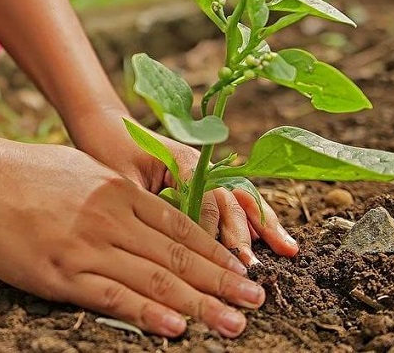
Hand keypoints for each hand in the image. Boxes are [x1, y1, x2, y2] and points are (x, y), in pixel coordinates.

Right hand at [0, 142, 265, 337]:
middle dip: (222, 281)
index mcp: (118, 191)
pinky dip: (147, 313)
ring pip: (154, 279)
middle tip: (256, 302)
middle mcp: (111, 218)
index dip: (216, 252)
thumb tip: (141, 209)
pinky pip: (111, 296)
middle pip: (178, 256)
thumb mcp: (80, 169)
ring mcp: (86, 246)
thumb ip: (115, 193)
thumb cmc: (22, 172)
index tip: (242, 271)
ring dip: (200, 303)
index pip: (180, 228)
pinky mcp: (59, 272)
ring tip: (234, 321)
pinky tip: (176, 327)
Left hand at [65, 109, 297, 265]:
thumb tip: (161, 242)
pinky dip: (255, 220)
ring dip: (263, 226)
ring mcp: (207, 173)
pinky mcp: (204, 183)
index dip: (211, 232)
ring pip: (241, 200)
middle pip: (230, 201)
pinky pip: (234, 201)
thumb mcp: (121, 180)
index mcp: (183, 161)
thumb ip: (145, 205)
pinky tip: (275, 239)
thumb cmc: (108, 152)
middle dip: (244, 235)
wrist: (106, 127)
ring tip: (287, 250)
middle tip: (252, 267)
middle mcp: (201, 166)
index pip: (206, 201)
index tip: (215, 261)